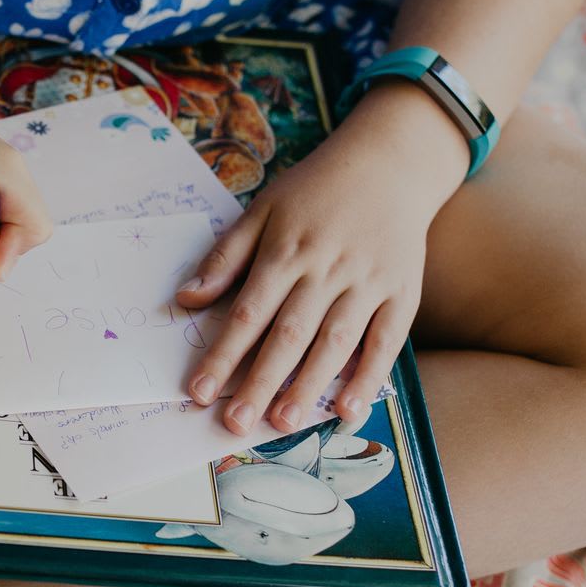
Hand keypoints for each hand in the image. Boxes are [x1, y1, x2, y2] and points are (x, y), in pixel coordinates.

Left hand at [175, 93, 462, 435]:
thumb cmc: (317, 190)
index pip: (248, 312)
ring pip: (335, 342)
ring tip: (282, 422)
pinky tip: (348, 409)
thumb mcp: (263, 209)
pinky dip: (369, 377)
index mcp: (286, 251)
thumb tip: (185, 299)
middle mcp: (326, 270)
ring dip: (309, 385)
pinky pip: (386, 342)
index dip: (223, 354)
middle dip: (260, 382)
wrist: (390, 162)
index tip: (198, 391)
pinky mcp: (400, 293)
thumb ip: (226, 257)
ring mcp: (367, 283)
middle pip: (289, 334)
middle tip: (236, 424)